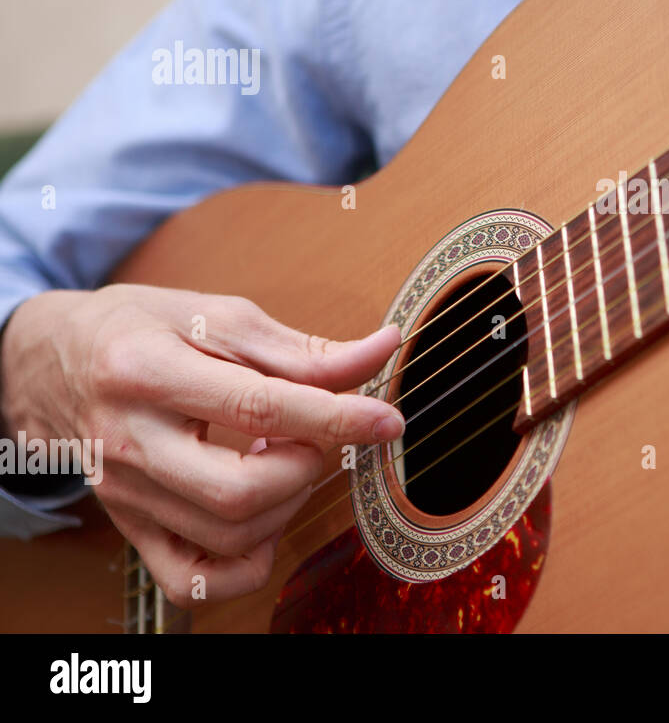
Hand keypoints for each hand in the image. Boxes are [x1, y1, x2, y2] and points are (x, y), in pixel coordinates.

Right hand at [0, 283, 402, 606]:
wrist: (51, 362)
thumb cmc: (141, 330)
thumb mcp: (216, 316)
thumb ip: (301, 348)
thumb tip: (381, 350)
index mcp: (148, 371)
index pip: (257, 406)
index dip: (336, 417)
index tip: (388, 419)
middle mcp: (128, 440)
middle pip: (239, 490)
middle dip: (305, 466)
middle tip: (315, 435)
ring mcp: (124, 492)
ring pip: (226, 534)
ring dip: (286, 504)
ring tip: (286, 459)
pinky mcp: (129, 526)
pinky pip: (193, 581)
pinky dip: (247, 563)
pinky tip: (263, 519)